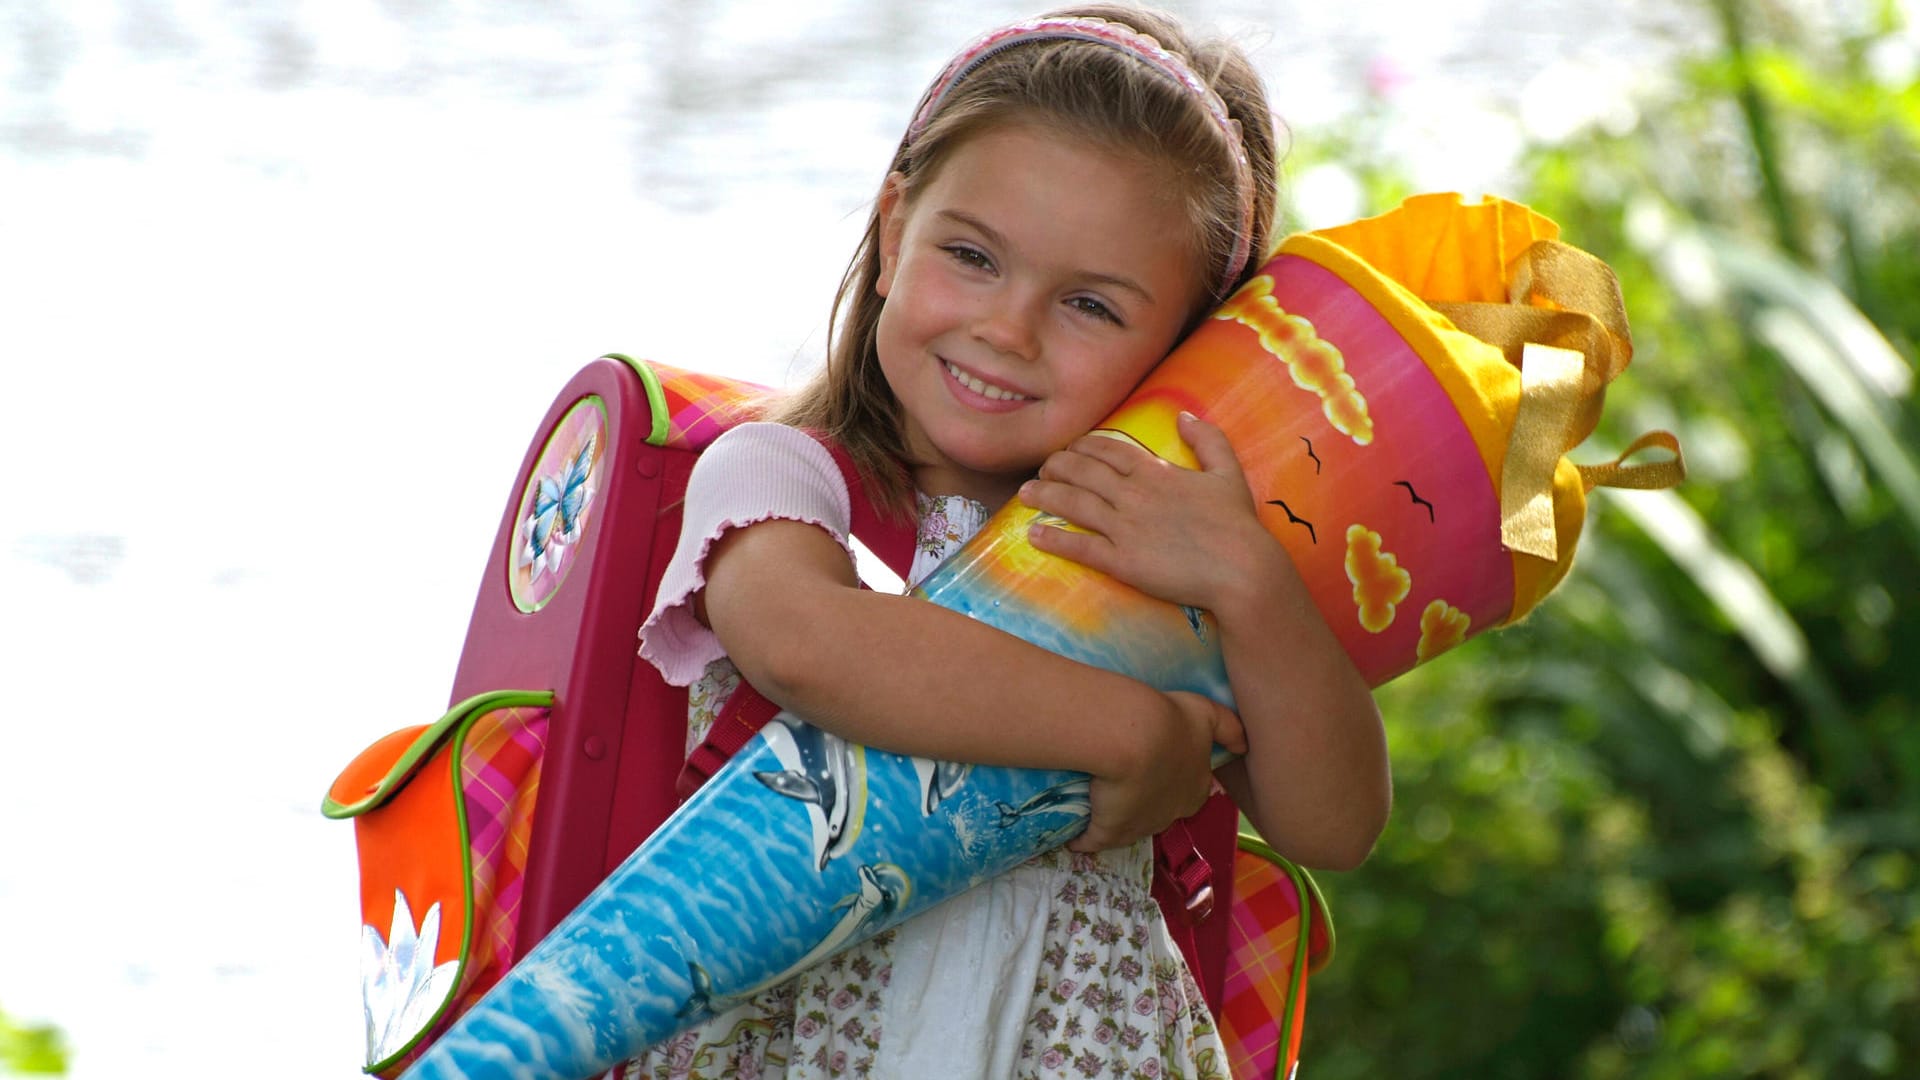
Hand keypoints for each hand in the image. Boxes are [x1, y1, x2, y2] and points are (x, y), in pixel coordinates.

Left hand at [1020, 413, 1279, 612]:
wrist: (1241, 569)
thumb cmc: (1237, 524)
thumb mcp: (1228, 472)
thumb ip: (1207, 439)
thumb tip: (1184, 415)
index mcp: (1156, 472)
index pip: (1109, 450)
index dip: (1084, 446)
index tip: (1069, 448)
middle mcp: (1133, 495)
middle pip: (1083, 472)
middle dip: (1057, 466)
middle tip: (1041, 468)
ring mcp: (1124, 528)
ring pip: (1074, 505)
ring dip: (1045, 496)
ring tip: (1025, 494)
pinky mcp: (1121, 561)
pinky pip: (1080, 546)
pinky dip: (1054, 539)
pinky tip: (1034, 535)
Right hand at [1070, 690, 1245, 851]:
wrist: (1133, 736)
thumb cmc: (1170, 719)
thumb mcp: (1206, 713)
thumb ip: (1229, 728)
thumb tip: (1244, 745)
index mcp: (1195, 789)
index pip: (1187, 794)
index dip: (1171, 783)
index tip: (1155, 771)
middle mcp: (1172, 813)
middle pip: (1158, 813)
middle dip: (1144, 806)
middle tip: (1122, 786)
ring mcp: (1139, 826)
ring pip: (1126, 827)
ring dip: (1113, 820)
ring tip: (1094, 807)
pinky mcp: (1109, 832)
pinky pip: (1093, 840)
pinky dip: (1084, 838)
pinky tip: (1073, 836)